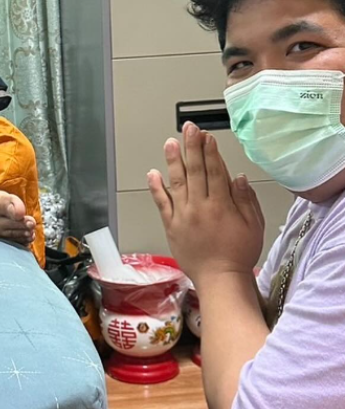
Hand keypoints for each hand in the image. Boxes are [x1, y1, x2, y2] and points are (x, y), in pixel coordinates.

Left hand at [147, 122, 264, 285]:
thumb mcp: (254, 226)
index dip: (210, 152)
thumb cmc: (239, 255)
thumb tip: (237, 177)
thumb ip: (245, 200)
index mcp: (221, 205)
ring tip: (170, 143)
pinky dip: (156, 188)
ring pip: (177, 182)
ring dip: (173, 161)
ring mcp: (183, 215)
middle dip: (191, 147)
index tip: (206, 136)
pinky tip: (153, 173)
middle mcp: (200, 207)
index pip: (214, 171)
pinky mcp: (171, 225)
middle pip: (195, 171)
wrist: (220, 280)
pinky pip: (162, 203)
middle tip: (188, 129)